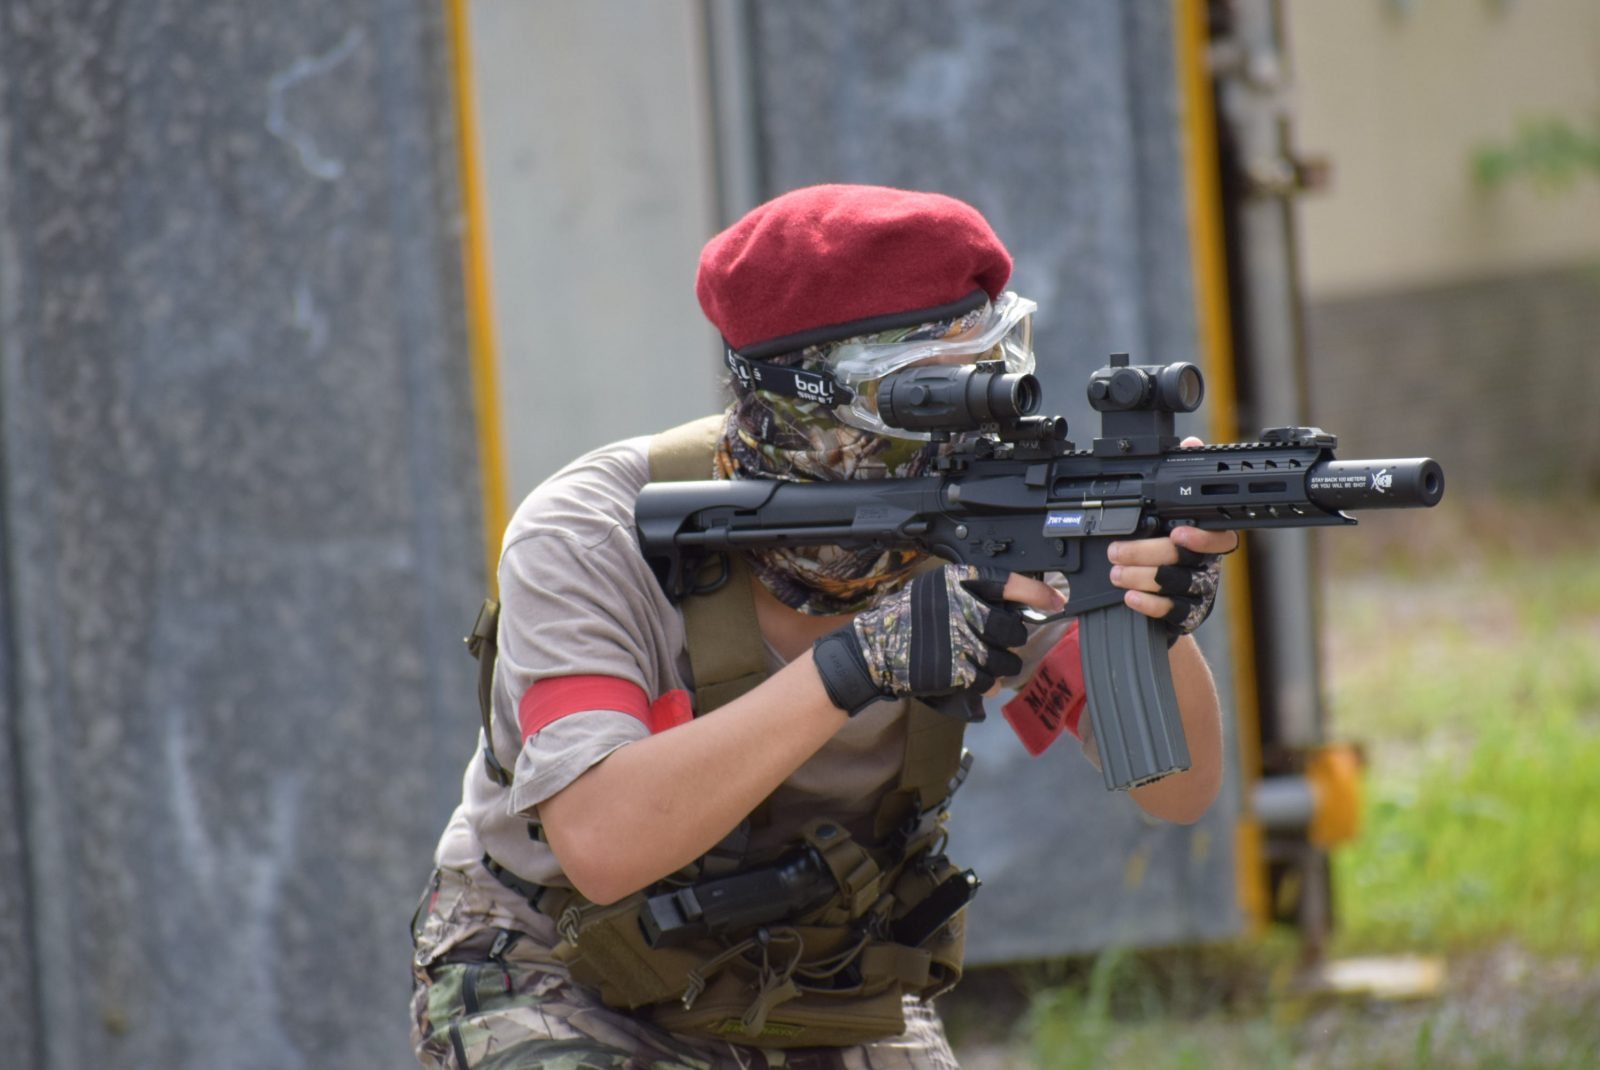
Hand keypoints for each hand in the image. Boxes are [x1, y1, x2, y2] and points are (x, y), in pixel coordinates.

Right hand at [811, 565, 1063, 718]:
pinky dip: (985, 683)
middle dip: (1012, 638)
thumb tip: (1015, 603)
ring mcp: (962, 641)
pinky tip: (971, 677)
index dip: (1038, 593)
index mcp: (958, 583)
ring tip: (981, 661)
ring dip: (1001, 664)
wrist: (874, 652)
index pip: (1010, 583)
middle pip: (1014, 627)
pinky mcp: (959, 671)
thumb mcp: (935, 591)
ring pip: (1007, 658)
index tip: (1057, 601)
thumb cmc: (907, 620)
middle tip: (998, 641)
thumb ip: (970, 593)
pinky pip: (990, 680)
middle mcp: (963, 609)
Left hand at [1108, 437, 1239, 642]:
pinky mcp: (1187, 613)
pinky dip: (1148, 604)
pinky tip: (1129, 597)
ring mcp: (1199, 591)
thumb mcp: (1169, 512)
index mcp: (1208, 538)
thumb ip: (1178, 480)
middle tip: (1115, 551)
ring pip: (1175, 583)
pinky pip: (1172, 611)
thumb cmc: (1166, 545)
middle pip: (1184, 558)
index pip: (1218, 536)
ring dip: (1140, 576)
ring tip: (1115, 572)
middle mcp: (1207, 564)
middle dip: (1145, 552)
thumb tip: (1191, 443)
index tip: (1178, 531)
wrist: (1163, 591)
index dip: (1201, 535)